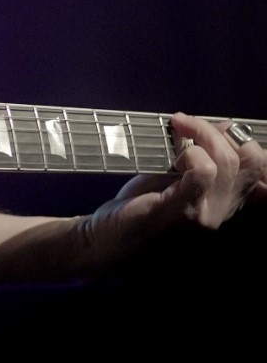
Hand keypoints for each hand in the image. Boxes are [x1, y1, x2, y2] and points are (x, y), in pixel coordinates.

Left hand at [79, 112, 266, 267]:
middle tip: (184, 123)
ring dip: (200, 134)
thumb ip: (198, 156)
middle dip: (217, 130)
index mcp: (224, 200)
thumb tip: (215, 127)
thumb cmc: (140, 205)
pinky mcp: (182, 211)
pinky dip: (190, 153)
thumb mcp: (175, 177)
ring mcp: (206, 214)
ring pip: (227, 162)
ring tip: (176, 132)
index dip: (236, 137)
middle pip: (249, 160)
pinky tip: (173, 156)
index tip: (205, 125)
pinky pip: (203, 173)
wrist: (110, 239)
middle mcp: (223, 210)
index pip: (258, 166)